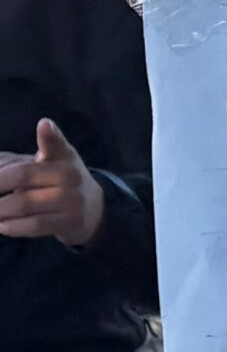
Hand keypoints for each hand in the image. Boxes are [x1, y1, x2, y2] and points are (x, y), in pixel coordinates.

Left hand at [0, 120, 103, 246]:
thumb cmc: (62, 181)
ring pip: (24, 204)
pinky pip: (33, 225)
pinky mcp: (68, 222)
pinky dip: (12, 227)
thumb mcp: (55, 160)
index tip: (44, 124)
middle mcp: (70, 176)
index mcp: (64, 156)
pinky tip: (1, 226)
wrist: (93, 209)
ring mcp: (70, 200)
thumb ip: (26, 157)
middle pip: (23, 176)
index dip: (49, 135)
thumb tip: (0, 164)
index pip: (54, 144)